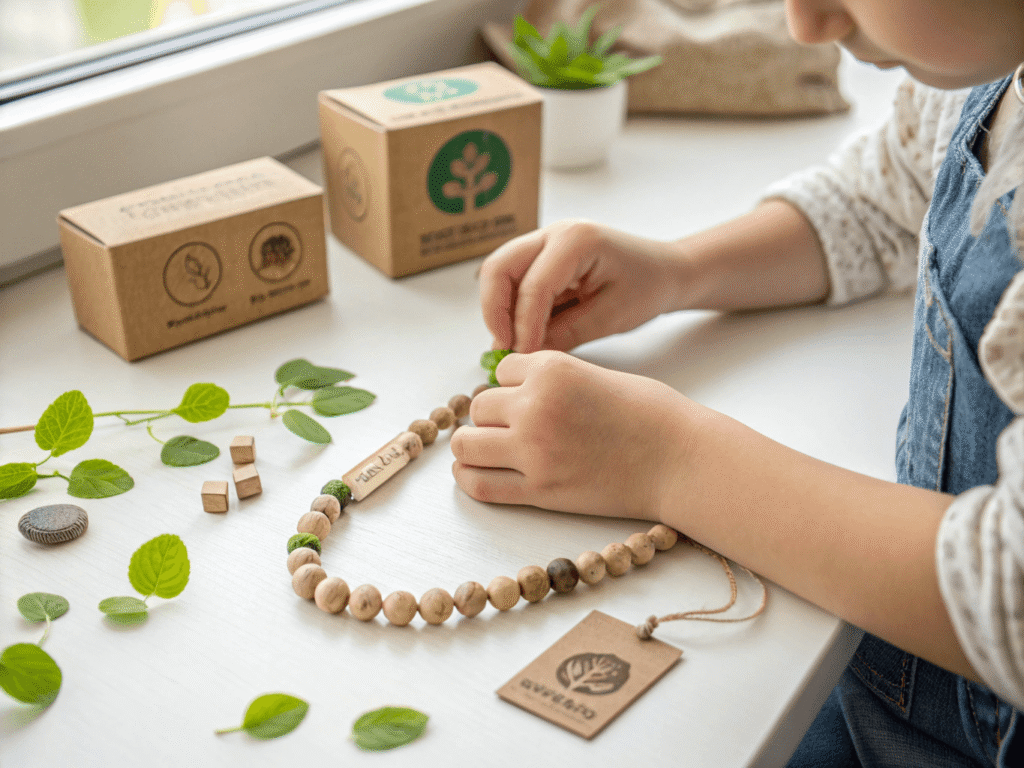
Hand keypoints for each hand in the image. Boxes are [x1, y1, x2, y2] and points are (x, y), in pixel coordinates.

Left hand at [451, 351, 699, 520]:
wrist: (682, 459)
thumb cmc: (650, 415)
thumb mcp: (594, 374)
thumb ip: (551, 379)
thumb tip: (511, 392)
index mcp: (551, 369)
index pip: (500, 371)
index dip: (513, 386)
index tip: (530, 398)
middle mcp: (535, 406)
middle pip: (479, 407)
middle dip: (494, 416)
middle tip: (515, 427)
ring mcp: (534, 451)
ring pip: (467, 444)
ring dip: (475, 445)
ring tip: (491, 448)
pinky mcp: (539, 490)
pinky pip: (479, 484)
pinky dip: (469, 477)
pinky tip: (476, 471)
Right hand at [479, 220, 680, 352]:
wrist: (665, 270)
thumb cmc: (647, 288)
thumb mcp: (610, 317)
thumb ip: (566, 334)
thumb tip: (525, 354)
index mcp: (577, 240)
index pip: (533, 286)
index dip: (523, 326)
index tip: (523, 356)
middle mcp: (554, 232)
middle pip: (499, 268)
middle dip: (495, 311)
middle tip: (504, 348)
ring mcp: (545, 240)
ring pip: (499, 272)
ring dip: (499, 309)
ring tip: (513, 344)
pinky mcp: (542, 255)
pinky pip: (513, 279)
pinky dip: (511, 307)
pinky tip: (524, 333)